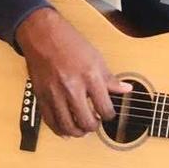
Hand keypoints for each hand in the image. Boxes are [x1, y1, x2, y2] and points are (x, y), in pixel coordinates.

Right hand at [16, 6, 131, 137]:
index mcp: (90, 76)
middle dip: (94, 126)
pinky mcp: (41, 96)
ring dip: (77, 132)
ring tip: (82, 128)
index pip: (105, 108)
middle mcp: (72, 87)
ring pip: (67, 126)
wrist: (43, 35)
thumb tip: (126, 90)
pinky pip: (50, 121)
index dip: (109, 115)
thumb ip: (110, 78)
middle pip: (86, 121)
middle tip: (96, 122)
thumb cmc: (70, 43)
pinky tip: (65, 129)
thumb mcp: (96, 57)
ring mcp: (55, 93)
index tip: (108, 113)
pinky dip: (59, 129)